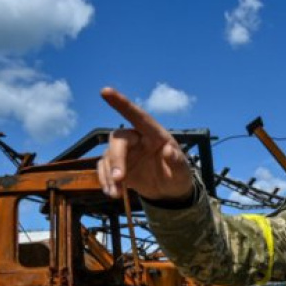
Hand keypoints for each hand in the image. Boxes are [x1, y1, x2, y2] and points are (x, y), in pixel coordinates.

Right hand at [97, 86, 194, 200]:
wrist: (170, 193)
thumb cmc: (178, 176)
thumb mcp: (182, 172)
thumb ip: (177, 162)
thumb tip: (169, 151)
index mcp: (154, 134)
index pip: (137, 115)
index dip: (121, 103)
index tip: (105, 91)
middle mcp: (137, 139)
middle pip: (118, 140)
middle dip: (116, 159)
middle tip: (119, 179)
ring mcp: (126, 152)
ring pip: (108, 156)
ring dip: (109, 175)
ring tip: (116, 194)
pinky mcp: (117, 165)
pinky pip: (103, 168)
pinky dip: (104, 181)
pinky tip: (112, 193)